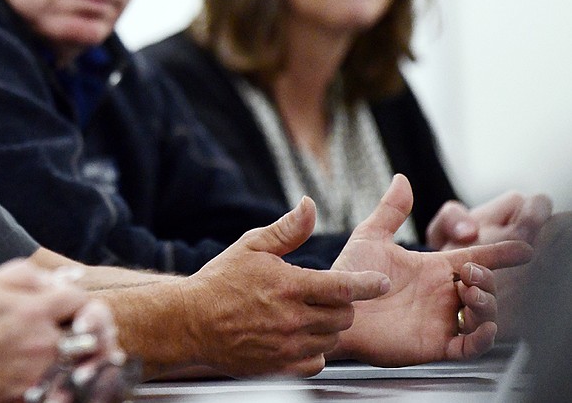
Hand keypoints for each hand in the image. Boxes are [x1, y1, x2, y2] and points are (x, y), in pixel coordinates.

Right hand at [0, 259, 108, 402]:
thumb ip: (32, 275)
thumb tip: (60, 280)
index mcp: (36, 310)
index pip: (80, 300)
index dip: (75, 299)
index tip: (65, 302)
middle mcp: (43, 342)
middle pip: (85, 334)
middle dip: (82, 328)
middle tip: (73, 327)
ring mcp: (36, 371)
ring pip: (72, 361)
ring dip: (70, 353)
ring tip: (54, 348)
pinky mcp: (26, 393)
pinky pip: (54, 385)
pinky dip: (54, 377)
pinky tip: (41, 369)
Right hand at [176, 196, 390, 377]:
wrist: (189, 322)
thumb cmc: (219, 281)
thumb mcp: (251, 246)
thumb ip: (287, 230)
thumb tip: (310, 205)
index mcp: (289, 285)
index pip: (343, 287)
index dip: (368, 284)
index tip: (384, 282)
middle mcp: (293, 319)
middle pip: (344, 316)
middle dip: (342, 305)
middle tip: (325, 297)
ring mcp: (287, 346)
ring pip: (332, 339)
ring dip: (328, 327)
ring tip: (307, 315)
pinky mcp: (280, 368)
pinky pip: (316, 362)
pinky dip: (314, 350)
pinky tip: (298, 337)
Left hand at [333, 174, 533, 365]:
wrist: (332, 308)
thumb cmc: (349, 275)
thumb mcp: (370, 237)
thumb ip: (390, 211)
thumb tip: (402, 178)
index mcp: (433, 269)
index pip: (475, 259)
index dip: (500, 253)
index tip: (524, 249)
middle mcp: (442, 295)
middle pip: (485, 286)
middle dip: (487, 278)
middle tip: (469, 273)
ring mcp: (441, 320)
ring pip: (483, 316)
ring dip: (486, 304)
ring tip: (468, 292)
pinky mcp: (435, 345)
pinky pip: (470, 347)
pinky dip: (482, 338)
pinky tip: (480, 326)